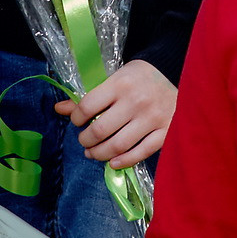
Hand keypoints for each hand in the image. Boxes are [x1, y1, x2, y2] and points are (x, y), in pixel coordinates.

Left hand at [59, 60, 174, 168]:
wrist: (178, 75)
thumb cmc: (140, 78)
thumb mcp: (115, 79)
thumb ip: (89, 96)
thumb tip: (59, 109)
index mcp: (121, 84)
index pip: (87, 106)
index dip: (76, 118)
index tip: (78, 121)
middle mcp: (136, 101)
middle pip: (100, 130)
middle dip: (86, 140)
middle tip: (84, 141)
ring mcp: (152, 118)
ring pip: (118, 146)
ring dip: (100, 154)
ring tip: (93, 152)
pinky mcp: (165, 131)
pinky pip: (141, 153)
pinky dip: (124, 161)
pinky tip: (113, 162)